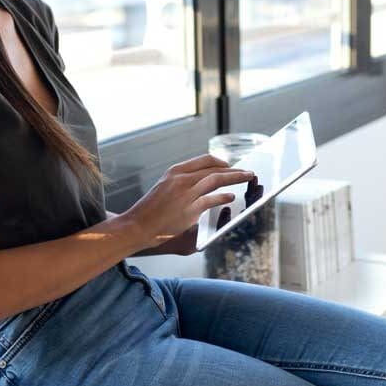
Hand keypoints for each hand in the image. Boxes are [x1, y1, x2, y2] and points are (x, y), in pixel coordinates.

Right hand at [123, 154, 255, 252]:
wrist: (137, 226)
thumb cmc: (150, 211)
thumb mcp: (164, 188)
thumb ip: (183, 184)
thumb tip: (204, 183)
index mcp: (174, 171)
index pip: (204, 160)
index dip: (221, 162)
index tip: (230, 165)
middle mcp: (181, 179)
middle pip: (214, 168)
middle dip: (234, 170)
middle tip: (247, 172)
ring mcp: (186, 193)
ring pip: (217, 179)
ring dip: (236, 178)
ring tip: (247, 179)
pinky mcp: (190, 209)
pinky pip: (213, 199)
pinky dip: (224, 197)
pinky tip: (231, 197)